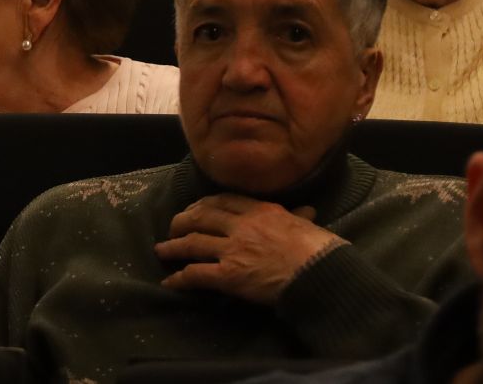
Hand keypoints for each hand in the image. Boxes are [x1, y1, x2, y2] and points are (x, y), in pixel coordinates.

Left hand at [155, 194, 344, 304]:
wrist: (321, 273)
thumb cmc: (320, 249)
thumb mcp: (306, 224)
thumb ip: (298, 216)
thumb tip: (306, 210)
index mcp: (259, 210)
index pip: (221, 200)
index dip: (202, 205)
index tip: (194, 209)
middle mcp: (240, 225)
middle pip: (199, 217)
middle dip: (181, 221)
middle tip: (173, 228)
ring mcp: (231, 249)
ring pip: (191, 243)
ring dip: (173, 247)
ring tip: (162, 250)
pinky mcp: (228, 275)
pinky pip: (196, 274)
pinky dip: (180, 278)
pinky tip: (170, 282)